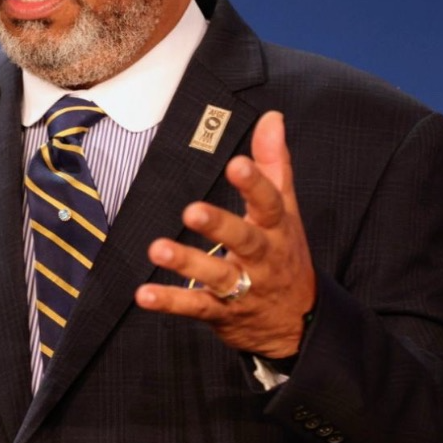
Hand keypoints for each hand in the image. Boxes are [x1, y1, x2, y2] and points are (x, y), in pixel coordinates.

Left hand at [135, 111, 315, 358]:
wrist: (298, 323)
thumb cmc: (285, 253)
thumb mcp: (287, 209)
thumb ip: (275, 163)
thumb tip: (271, 118)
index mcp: (277, 228)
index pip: (270, 203)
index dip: (255, 184)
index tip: (236, 164)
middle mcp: (263, 258)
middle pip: (245, 240)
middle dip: (220, 226)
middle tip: (191, 210)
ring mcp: (244, 288)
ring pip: (218, 276)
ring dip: (187, 263)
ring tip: (158, 249)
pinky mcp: (223, 312)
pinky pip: (196, 307)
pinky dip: (170, 302)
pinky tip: (144, 294)